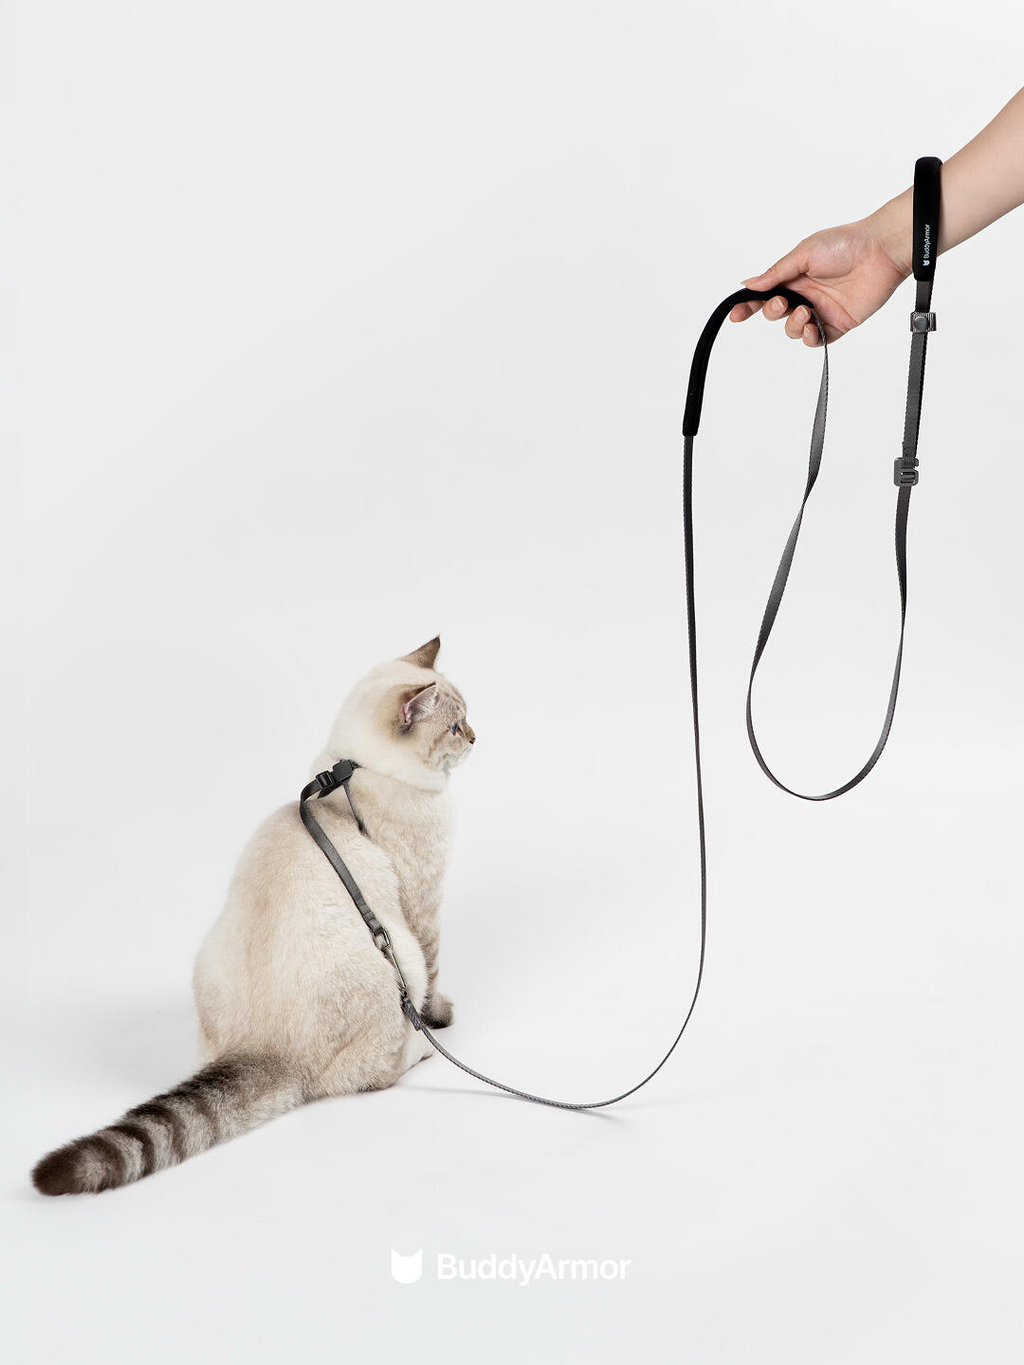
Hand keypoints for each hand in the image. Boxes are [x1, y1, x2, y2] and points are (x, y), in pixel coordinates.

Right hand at [730, 204, 911, 346]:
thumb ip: (776, 273)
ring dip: (792, 325)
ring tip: (805, 312)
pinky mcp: (838, 323)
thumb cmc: (844, 243)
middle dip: (773, 312)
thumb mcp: (803, 254)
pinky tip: (810, 327)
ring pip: (793, 330)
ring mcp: (821, 310)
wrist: (879, 251)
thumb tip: (748, 284)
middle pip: (776, 315)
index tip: (736, 314)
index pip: (765, 295)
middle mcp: (805, 294)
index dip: (749, 306)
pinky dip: (808, 338)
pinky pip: (817, 340)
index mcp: (794, 277)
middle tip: (783, 303)